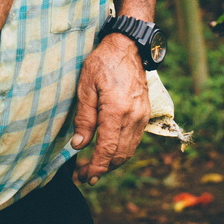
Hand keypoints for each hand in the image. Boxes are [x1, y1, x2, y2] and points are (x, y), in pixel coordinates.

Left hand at [71, 34, 150, 184]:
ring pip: (129, 150)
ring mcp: (142, 116)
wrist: (128, 46)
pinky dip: (121, 151)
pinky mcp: (145, 113)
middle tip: (84, 176)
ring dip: (112, 163)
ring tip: (94, 168)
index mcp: (116, 109)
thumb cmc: (103, 62)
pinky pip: (134, 140)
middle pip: (119, 155)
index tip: (84, 177)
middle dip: (102, 169)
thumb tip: (78, 145)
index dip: (96, 167)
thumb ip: (84, 117)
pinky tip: (108, 151)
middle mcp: (133, 117)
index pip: (107, 149)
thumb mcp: (86, 85)